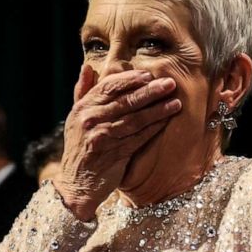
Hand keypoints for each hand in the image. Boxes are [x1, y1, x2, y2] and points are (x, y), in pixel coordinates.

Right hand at [54, 66, 181, 220]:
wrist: (76, 184)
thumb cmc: (80, 148)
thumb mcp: (75, 119)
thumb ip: (82, 92)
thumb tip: (87, 67)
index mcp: (82, 108)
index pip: (109, 86)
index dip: (130, 79)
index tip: (149, 74)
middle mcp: (90, 120)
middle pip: (125, 101)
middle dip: (150, 91)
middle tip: (170, 84)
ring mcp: (102, 138)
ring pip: (135, 119)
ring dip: (158, 110)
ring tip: (176, 102)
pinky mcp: (114, 155)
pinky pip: (138, 138)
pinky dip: (153, 129)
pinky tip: (166, 121)